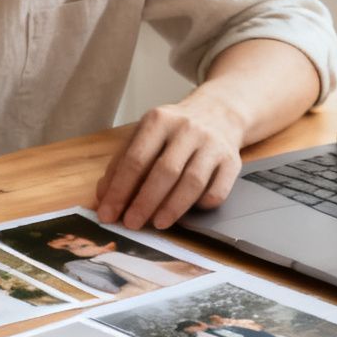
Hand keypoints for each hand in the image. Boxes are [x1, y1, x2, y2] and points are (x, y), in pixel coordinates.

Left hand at [96, 98, 247, 229]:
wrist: (219, 112)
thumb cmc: (174, 130)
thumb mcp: (145, 135)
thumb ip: (121, 163)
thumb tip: (103, 197)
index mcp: (159, 120)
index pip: (135, 159)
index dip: (120, 190)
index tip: (108, 212)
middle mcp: (188, 130)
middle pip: (164, 172)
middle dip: (144, 202)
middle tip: (130, 224)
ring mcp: (213, 145)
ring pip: (192, 183)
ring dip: (172, 208)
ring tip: (157, 224)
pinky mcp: (232, 162)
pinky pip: (217, 191)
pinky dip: (201, 205)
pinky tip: (188, 212)